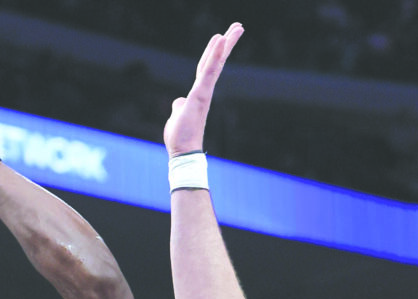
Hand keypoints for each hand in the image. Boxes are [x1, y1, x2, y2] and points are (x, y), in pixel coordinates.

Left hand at [164, 23, 242, 156]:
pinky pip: (208, 72)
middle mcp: (204, 91)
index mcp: (198, 94)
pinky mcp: (200, 95)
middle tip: (239, 27)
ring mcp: (203, 92)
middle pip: (215, 62)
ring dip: (225, 44)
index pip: (206, 68)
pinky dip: (214, 56)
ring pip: (215, 64)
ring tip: (237, 28)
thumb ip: (179, 105)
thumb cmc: (180, 138)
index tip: (222, 37)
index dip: (213, 52)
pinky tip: (220, 40)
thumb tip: (179, 101)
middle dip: (227, 44)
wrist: (182, 152)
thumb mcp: (177, 115)